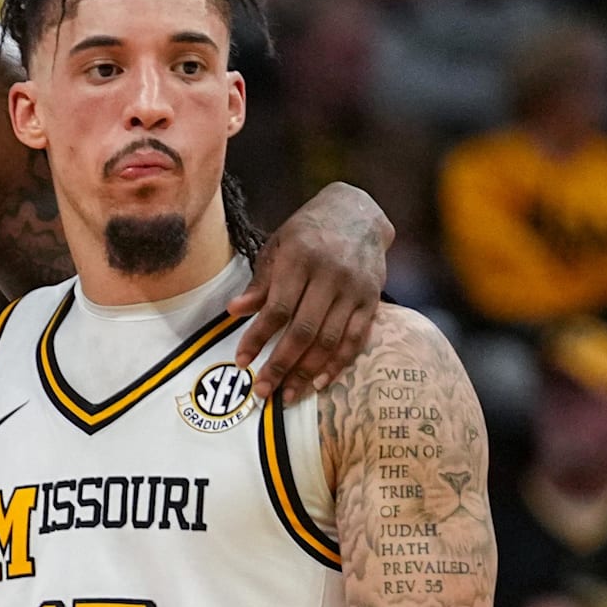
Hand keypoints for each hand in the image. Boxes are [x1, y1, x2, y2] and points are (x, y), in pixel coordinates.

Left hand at [233, 183, 389, 396]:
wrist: (358, 212)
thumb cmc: (308, 232)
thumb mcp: (277, 247)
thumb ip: (260, 283)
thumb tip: (234, 311)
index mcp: (300, 259)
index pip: (277, 308)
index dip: (258, 338)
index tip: (242, 362)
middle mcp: (330, 275)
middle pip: (304, 330)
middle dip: (281, 365)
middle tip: (263, 392)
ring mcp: (355, 289)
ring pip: (331, 339)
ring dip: (308, 372)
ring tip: (289, 395)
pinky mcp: (373, 299)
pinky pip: (356, 338)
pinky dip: (338, 363)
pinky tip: (320, 382)